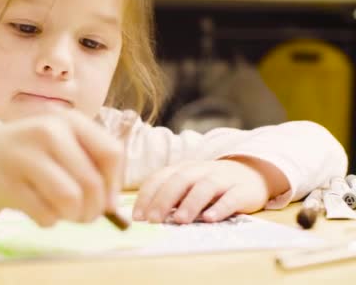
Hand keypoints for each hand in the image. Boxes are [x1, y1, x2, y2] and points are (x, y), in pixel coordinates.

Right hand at [0, 110, 123, 226]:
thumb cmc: (30, 152)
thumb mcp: (62, 143)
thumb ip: (90, 165)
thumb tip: (113, 207)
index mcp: (69, 121)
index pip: (111, 153)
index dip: (115, 184)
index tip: (109, 201)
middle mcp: (49, 132)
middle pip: (93, 183)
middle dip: (94, 209)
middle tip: (85, 215)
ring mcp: (26, 156)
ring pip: (71, 200)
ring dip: (73, 217)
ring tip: (65, 214)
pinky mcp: (9, 183)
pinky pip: (46, 214)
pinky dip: (49, 221)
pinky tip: (40, 210)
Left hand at [132, 157, 285, 223]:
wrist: (251, 173)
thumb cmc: (210, 185)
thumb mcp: (188, 186)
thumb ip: (170, 198)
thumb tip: (145, 218)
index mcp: (182, 169)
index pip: (160, 178)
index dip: (147, 196)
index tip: (138, 216)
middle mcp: (200, 171)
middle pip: (179, 181)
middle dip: (164, 200)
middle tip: (153, 220)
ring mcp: (222, 179)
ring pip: (204, 187)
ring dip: (190, 203)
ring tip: (180, 220)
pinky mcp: (242, 190)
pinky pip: (231, 198)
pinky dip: (220, 208)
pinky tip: (210, 219)